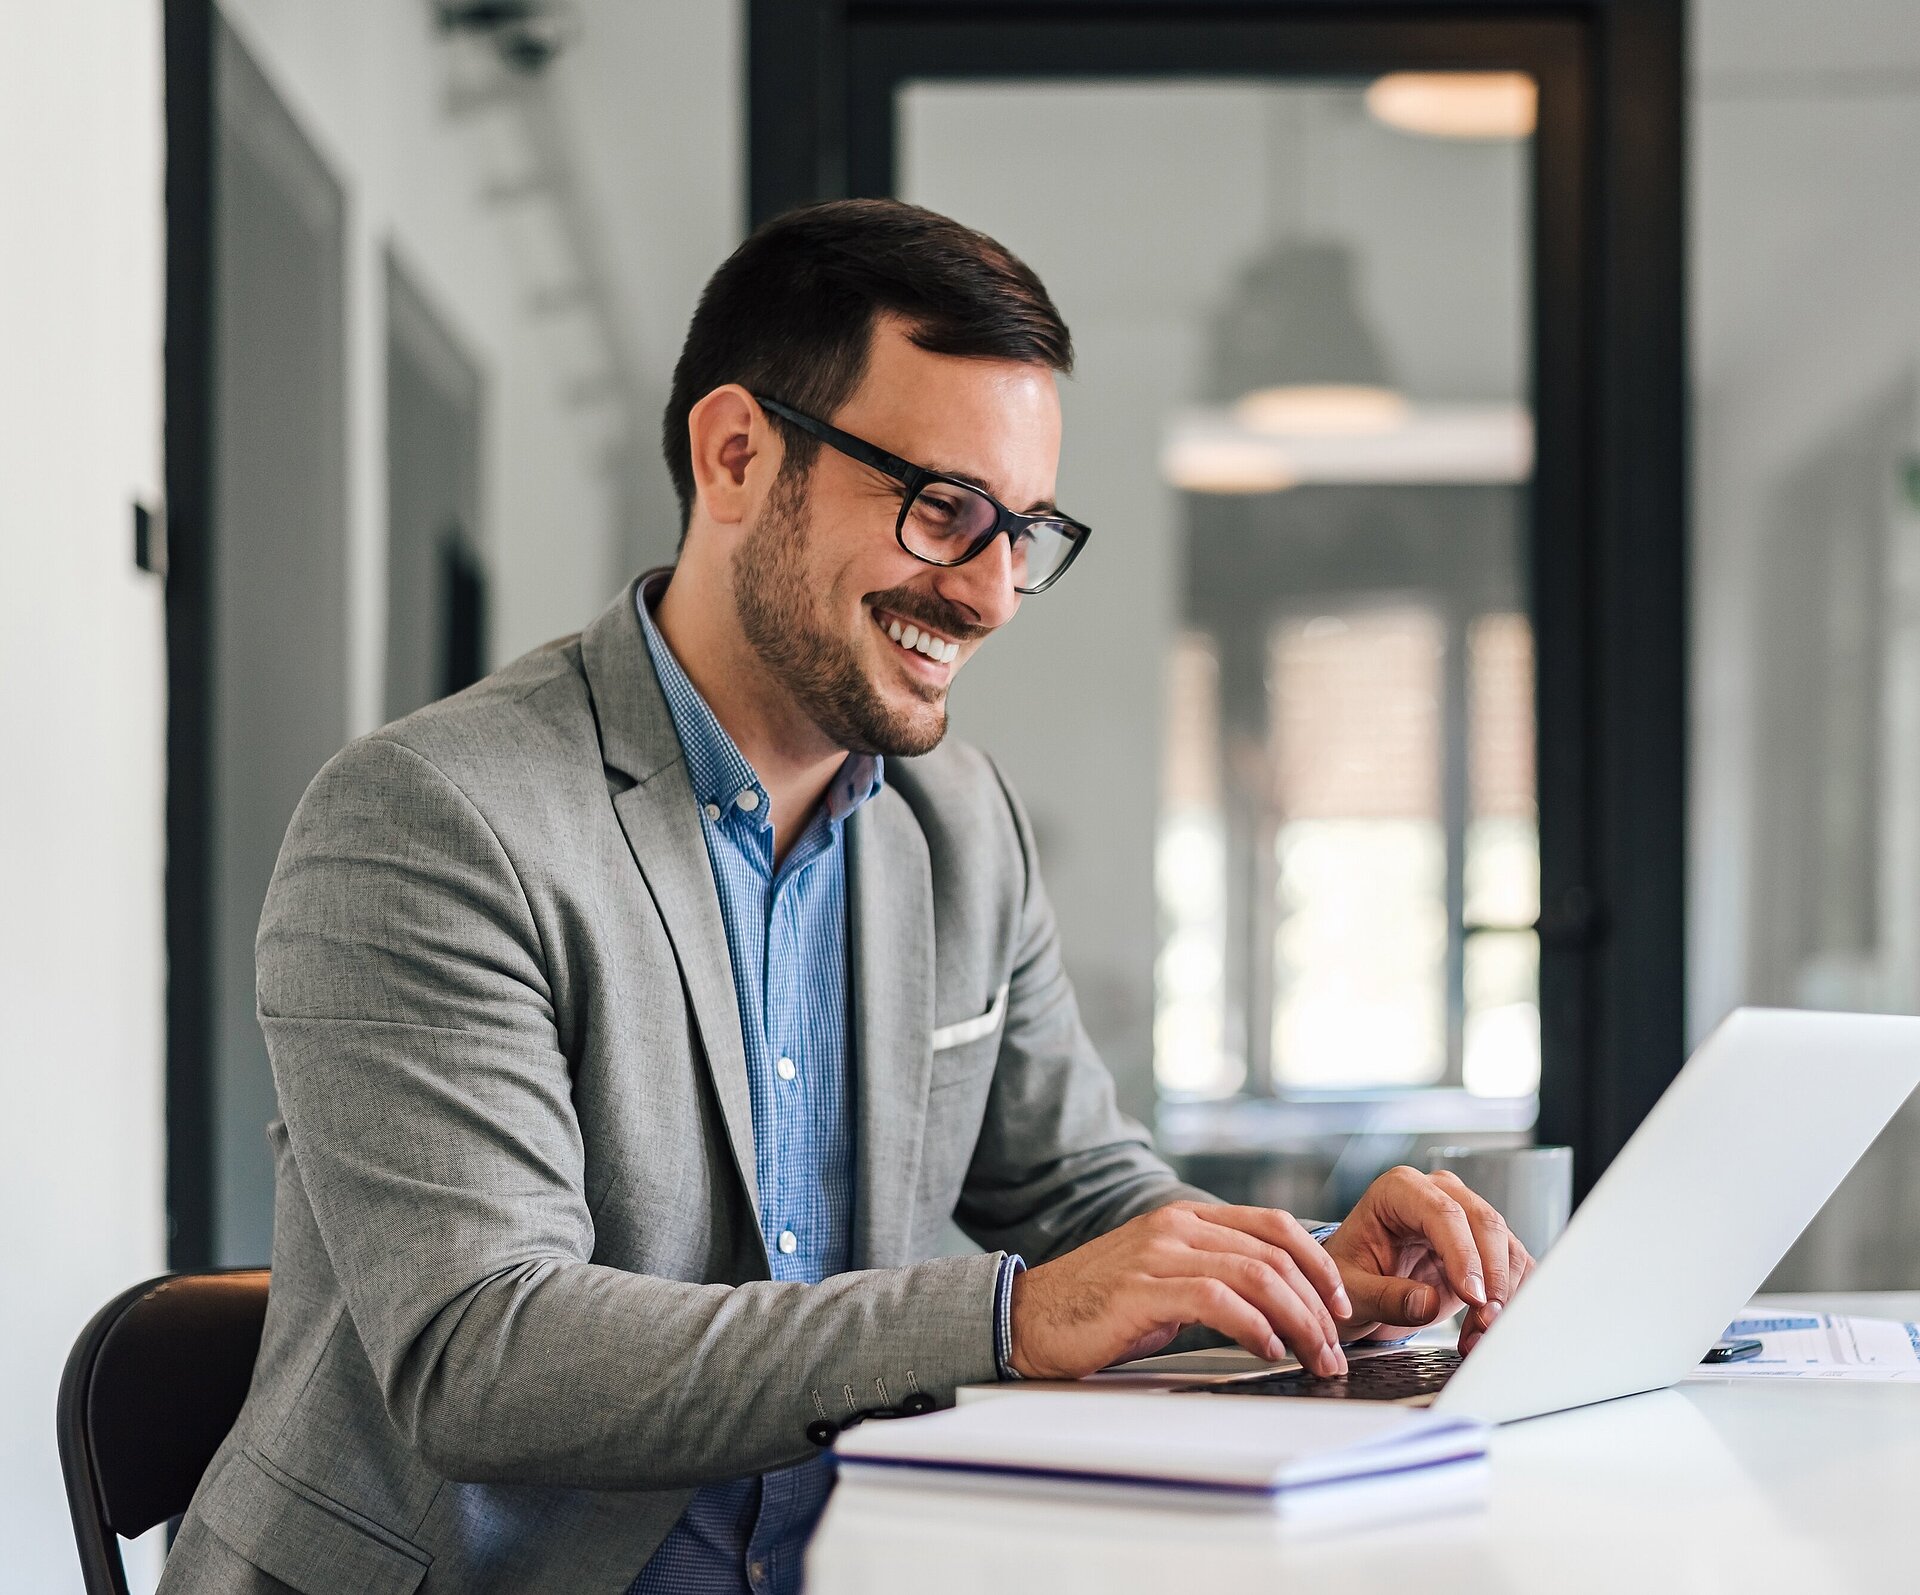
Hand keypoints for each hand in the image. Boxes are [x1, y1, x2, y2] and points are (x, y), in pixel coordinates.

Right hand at [1007, 1202, 1353, 1379]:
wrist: (1030, 1318)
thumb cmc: (1099, 1308)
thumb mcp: (1165, 1279)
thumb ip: (1214, 1276)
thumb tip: (1279, 1304)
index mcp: (1186, 1217)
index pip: (1274, 1225)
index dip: (1318, 1263)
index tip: (1341, 1305)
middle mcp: (1176, 1225)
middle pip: (1274, 1254)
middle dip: (1318, 1306)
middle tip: (1335, 1349)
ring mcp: (1157, 1252)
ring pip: (1255, 1275)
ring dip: (1298, 1322)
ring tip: (1313, 1357)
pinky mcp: (1142, 1289)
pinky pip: (1217, 1300)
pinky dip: (1255, 1327)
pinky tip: (1268, 1350)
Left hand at [1322, 1166, 1536, 1353]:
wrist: (1358, 1286)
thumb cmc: (1349, 1276)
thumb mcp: (1352, 1290)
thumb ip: (1385, 1296)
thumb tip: (1426, 1302)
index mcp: (1398, 1190)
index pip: (1442, 1213)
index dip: (1463, 1254)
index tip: (1473, 1296)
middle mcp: (1438, 1194)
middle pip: (1484, 1224)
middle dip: (1492, 1277)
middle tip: (1487, 1320)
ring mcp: (1466, 1217)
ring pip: (1507, 1245)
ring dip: (1504, 1294)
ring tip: (1482, 1333)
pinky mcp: (1484, 1246)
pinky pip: (1514, 1267)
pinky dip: (1510, 1299)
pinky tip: (1488, 1328)